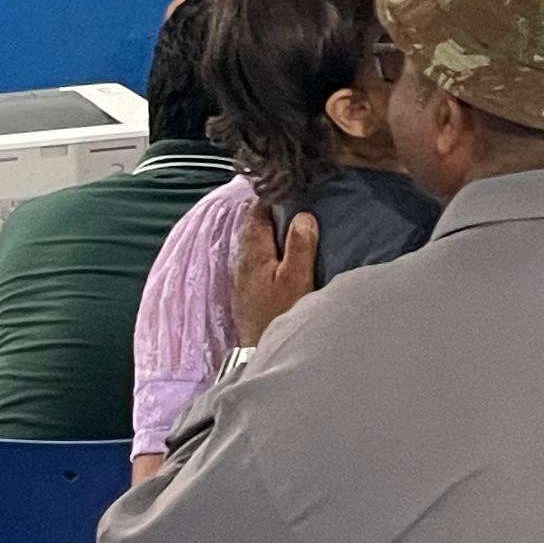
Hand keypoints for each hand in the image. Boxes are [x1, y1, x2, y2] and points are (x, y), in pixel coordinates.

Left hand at [231, 206, 320, 341]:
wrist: (259, 352)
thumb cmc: (280, 314)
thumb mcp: (296, 279)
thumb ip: (299, 246)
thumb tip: (303, 215)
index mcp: (253, 251)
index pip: (256, 210)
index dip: (272, 197)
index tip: (291, 190)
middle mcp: (241, 260)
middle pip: (253, 225)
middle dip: (271, 213)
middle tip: (295, 205)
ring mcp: (240, 277)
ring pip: (253, 244)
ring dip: (270, 234)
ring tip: (291, 228)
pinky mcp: (244, 292)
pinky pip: (254, 261)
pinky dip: (267, 252)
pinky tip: (281, 258)